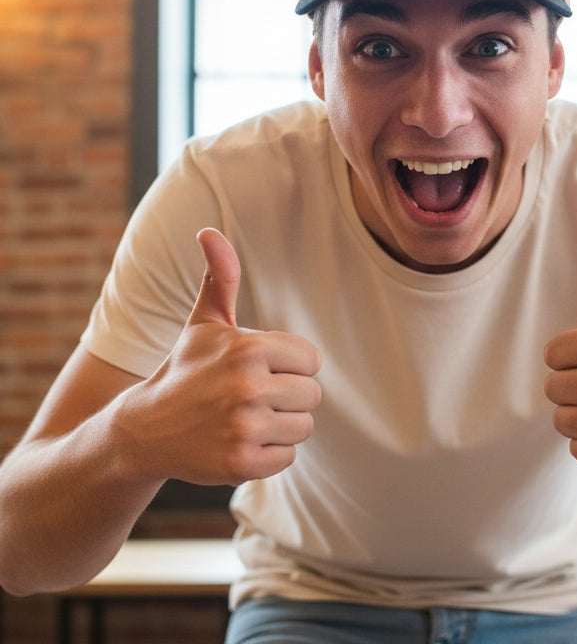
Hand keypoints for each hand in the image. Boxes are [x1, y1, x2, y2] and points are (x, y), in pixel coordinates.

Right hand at [119, 228, 321, 485]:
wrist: (145, 428)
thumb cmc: (185, 368)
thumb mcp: (204, 322)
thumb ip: (220, 278)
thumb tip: (209, 231)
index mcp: (250, 348)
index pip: (311, 360)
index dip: (290, 366)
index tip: (261, 369)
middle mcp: (248, 386)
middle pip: (312, 395)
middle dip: (287, 397)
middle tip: (250, 397)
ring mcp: (244, 427)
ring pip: (303, 427)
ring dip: (280, 426)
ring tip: (244, 418)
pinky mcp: (241, 464)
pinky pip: (287, 458)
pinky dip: (269, 454)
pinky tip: (239, 442)